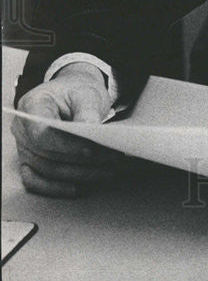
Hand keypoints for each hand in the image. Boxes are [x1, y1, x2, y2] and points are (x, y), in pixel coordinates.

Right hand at [11, 62, 122, 197]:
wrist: (72, 95)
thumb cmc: (77, 92)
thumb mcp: (86, 93)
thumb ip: (87, 111)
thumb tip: (90, 130)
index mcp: (33, 105)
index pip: (42, 132)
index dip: (66, 145)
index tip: (92, 151)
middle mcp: (22, 129)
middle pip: (47, 154)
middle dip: (82, 161)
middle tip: (112, 160)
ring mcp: (23, 147)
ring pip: (46, 170)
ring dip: (79, 175)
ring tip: (108, 171)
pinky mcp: (29, 162)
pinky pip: (37, 181)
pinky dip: (58, 188)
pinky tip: (81, 187)